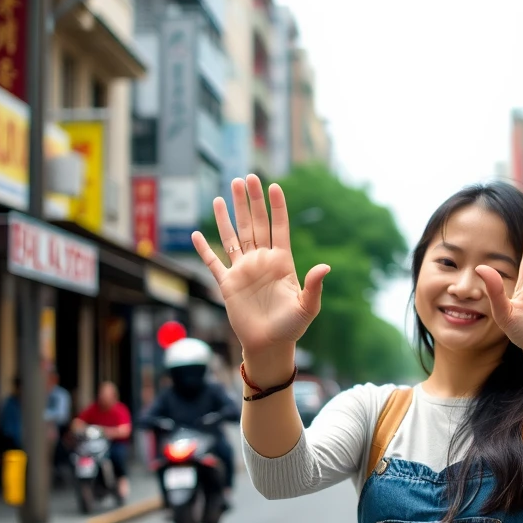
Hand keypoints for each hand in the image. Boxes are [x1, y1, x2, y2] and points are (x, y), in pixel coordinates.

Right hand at [192, 175, 329, 353]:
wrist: (270, 345)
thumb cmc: (292, 327)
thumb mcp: (307, 307)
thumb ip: (314, 286)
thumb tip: (325, 267)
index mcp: (281, 261)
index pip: (278, 227)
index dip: (276, 207)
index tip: (273, 186)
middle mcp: (261, 260)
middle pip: (254, 224)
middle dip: (250, 201)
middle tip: (247, 177)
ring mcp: (243, 270)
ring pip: (233, 236)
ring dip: (228, 216)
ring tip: (225, 193)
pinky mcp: (227, 284)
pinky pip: (213, 262)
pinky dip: (204, 249)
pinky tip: (196, 233)